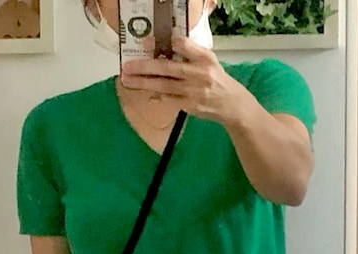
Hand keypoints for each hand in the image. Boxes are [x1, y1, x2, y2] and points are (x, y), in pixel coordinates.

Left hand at [120, 37, 249, 123]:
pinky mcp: (189, 106)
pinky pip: (168, 99)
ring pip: (163, 85)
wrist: (230, 104)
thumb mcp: (208, 59)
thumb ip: (190, 52)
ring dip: (143, 83)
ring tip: (127, 79)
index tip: (146, 43)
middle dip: (144, 66)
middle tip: (127, 65)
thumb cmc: (216, 79)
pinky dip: (155, 95)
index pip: (183, 45)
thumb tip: (168, 45)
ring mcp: (192, 91)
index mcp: (204, 58)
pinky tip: (143, 91)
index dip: (164, 44)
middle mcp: (198, 73)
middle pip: (167, 68)